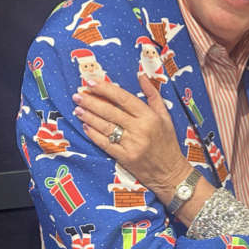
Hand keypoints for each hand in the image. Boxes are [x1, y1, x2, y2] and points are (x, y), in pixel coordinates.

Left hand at [73, 75, 192, 202]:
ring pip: (105, 127)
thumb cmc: (167, 142)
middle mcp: (140, 129)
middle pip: (110, 112)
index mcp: (150, 117)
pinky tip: (86, 126)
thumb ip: (153, 95)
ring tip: (78, 108)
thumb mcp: (165, 116)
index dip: (106, 90)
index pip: (124, 98)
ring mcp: (131, 145)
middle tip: (77, 95)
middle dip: (91, 102)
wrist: (170, 173)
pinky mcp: (125, 158)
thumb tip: (141, 76)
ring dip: (89, 117)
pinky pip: (105, 143)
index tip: (91, 83)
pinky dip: (94, 134)